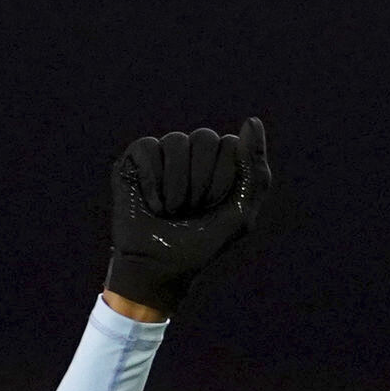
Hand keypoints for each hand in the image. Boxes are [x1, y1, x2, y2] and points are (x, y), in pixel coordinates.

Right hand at [105, 117, 273, 317]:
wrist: (158, 269)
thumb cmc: (200, 245)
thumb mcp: (240, 213)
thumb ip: (254, 170)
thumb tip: (252, 121)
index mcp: (220, 162)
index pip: (231, 144)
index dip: (223, 179)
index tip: (214, 207)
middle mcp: (192, 153)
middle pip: (205, 138)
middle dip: (201, 182)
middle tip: (191, 209)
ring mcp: (164, 153)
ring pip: (176, 141)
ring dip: (177, 186)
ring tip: (171, 210)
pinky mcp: (135, 159)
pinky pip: (148, 148)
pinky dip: (152, 184)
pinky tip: (152, 204)